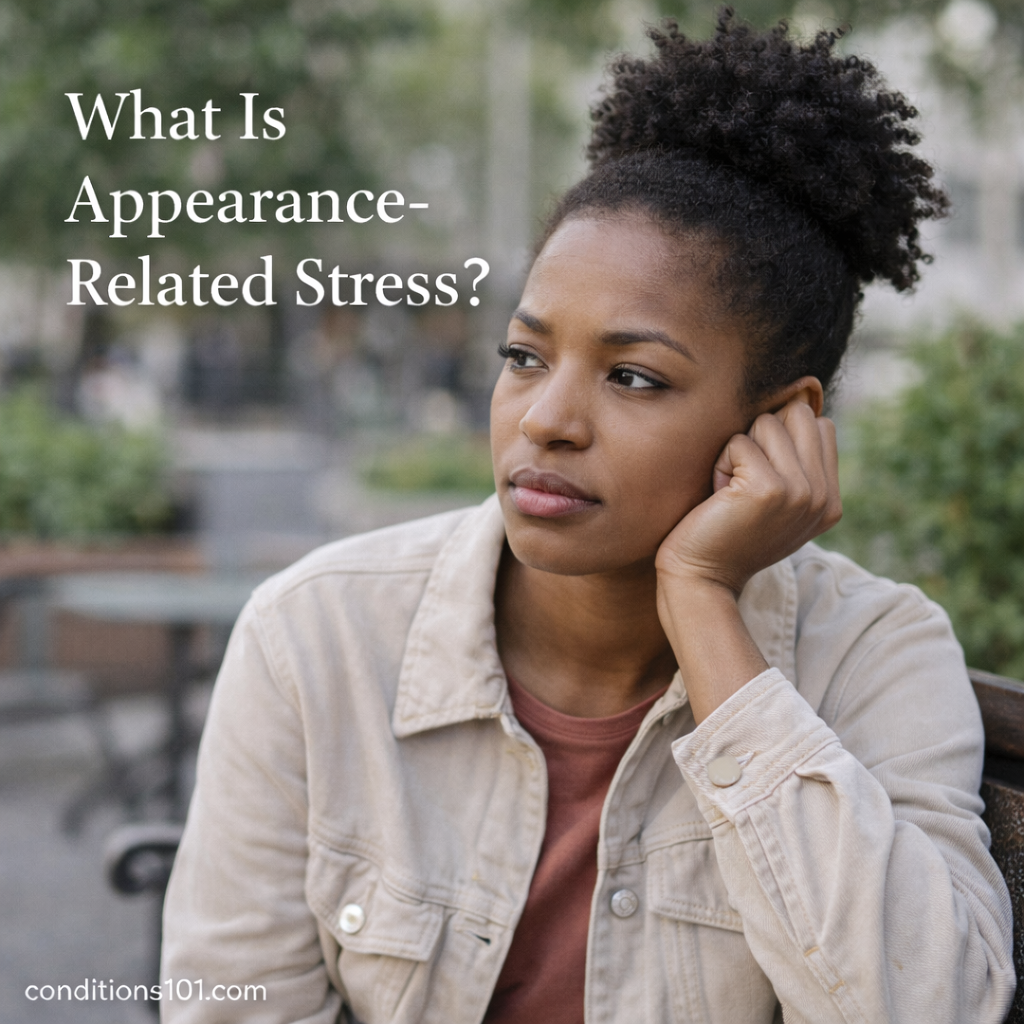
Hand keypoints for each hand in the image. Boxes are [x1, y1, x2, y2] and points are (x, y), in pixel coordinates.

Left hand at [655, 395, 841, 596]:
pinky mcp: (770, 489)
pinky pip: (738, 443)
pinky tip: (719, 498)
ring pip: (767, 423)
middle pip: (797, 413)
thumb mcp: (773, 499)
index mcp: (830, 498)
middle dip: (759, 437)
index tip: (758, 479)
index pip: (819, 423)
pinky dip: (720, 464)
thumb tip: (800, 393)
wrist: (702, 579)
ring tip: (730, 492)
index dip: (779, 436)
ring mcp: (801, 491)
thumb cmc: (725, 534)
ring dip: (737, 452)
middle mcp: (823, 495)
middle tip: (742, 482)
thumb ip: (794, 461)